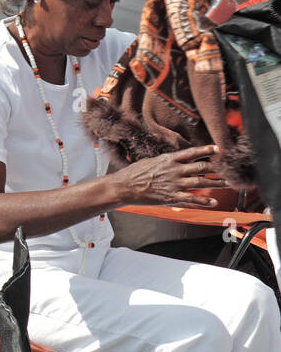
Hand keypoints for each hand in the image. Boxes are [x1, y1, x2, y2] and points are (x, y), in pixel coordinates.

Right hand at [112, 145, 226, 207]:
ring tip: (226, 184)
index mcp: (168, 159)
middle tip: (226, 170)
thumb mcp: (150, 161)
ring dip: (216, 183)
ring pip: (201, 182)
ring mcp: (175, 184)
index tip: (217, 149)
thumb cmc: (133, 173)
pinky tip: (214, 202)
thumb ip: (164, 161)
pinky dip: (205, 201)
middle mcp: (175, 170)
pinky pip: (193, 199)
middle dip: (216, 169)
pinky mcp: (172, 197)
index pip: (192, 153)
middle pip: (201, 168)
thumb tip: (173, 160)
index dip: (206, 150)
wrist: (124, 187)